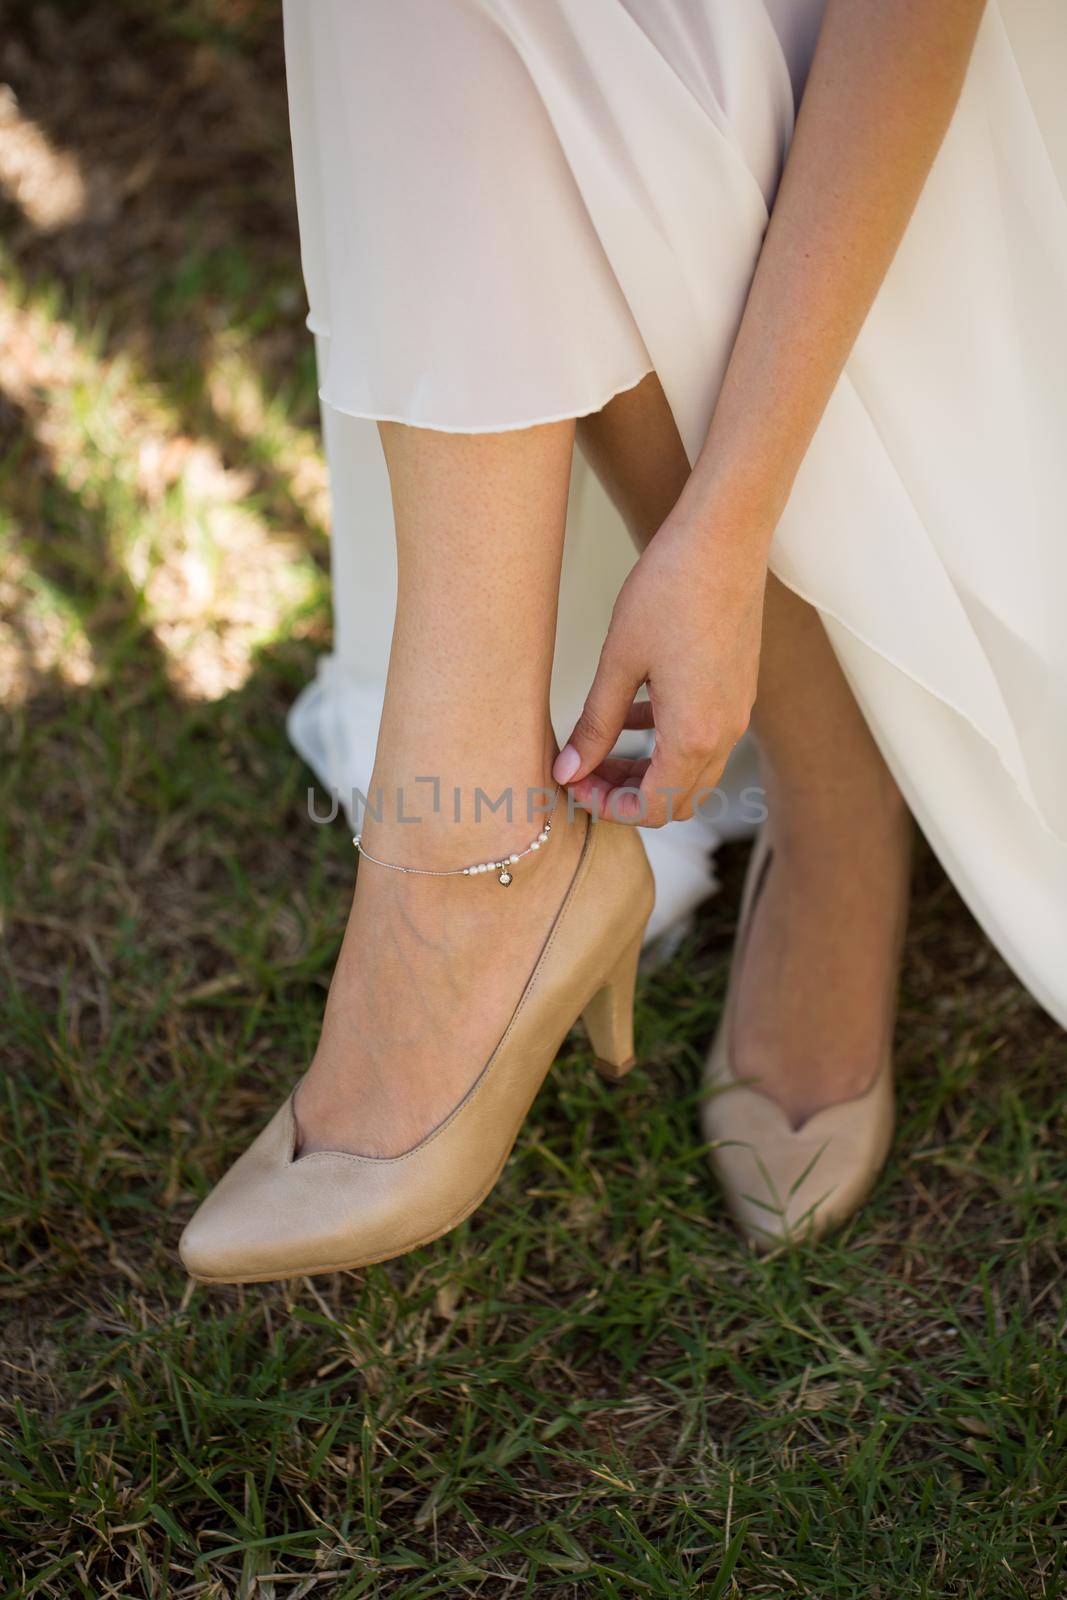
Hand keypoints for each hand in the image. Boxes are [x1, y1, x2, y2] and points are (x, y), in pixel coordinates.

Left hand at [552, 512, 766, 825]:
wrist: (724, 538)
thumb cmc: (670, 590)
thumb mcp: (619, 662)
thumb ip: (595, 724)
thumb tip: (568, 771)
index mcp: (694, 735)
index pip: (653, 808)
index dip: (608, 808)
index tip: (573, 785)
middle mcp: (725, 732)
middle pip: (677, 798)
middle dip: (628, 797)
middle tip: (583, 774)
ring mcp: (737, 711)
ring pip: (692, 770)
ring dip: (648, 771)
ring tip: (600, 750)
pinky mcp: (738, 688)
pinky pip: (703, 736)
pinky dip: (667, 741)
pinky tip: (632, 715)